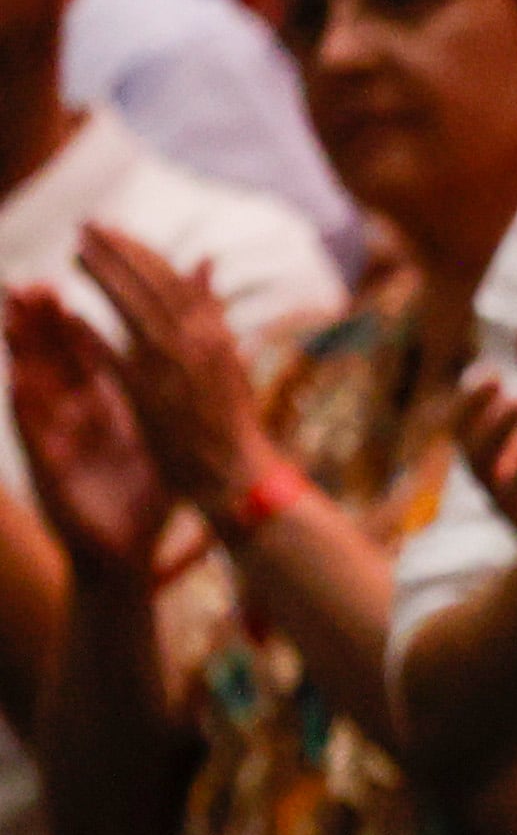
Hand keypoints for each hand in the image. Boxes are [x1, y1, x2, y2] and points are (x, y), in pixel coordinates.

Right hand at [3, 289, 168, 591]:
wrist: (130, 550)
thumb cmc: (145, 488)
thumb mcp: (163, 429)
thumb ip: (167, 385)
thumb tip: (182, 359)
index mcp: (102, 403)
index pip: (79, 351)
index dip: (68, 317)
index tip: (58, 284)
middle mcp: (73, 416)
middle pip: (50, 362)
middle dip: (39, 324)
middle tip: (29, 284)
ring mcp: (57, 441)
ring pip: (35, 388)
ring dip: (24, 354)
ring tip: (14, 317)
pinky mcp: (51, 470)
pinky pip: (37, 436)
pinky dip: (29, 407)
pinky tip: (20, 382)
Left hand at [73, 224, 268, 524]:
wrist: (234, 469)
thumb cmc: (230, 414)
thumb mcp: (227, 353)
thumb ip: (210, 308)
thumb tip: (204, 259)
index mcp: (212, 330)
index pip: (171, 278)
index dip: (138, 250)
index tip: (110, 228)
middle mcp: (196, 342)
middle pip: (152, 285)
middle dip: (118, 252)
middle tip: (85, 225)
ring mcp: (174, 369)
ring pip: (135, 310)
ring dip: (105, 279)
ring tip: (75, 252)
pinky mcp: (152, 397)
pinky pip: (119, 361)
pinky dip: (96, 337)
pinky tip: (69, 316)